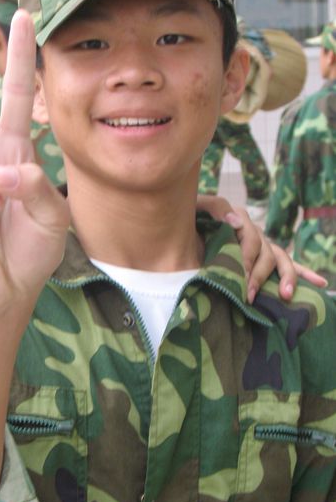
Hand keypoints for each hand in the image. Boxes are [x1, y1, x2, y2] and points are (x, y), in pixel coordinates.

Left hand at [196, 195, 327, 301]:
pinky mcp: (266, 257)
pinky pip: (289, 263)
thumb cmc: (188, 218)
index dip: (246, 257)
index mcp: (239, 220)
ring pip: (280, 259)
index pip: (250, 238)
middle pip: (266, 253)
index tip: (241, 275)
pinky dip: (305, 273)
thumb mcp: (196, 207)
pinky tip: (321, 283)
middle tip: (248, 294)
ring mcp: (262, 244)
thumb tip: (237, 223)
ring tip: (286, 294)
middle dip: (259, 275)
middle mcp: (254, 232)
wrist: (181, 227)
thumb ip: (215, 208)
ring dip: (287, 277)